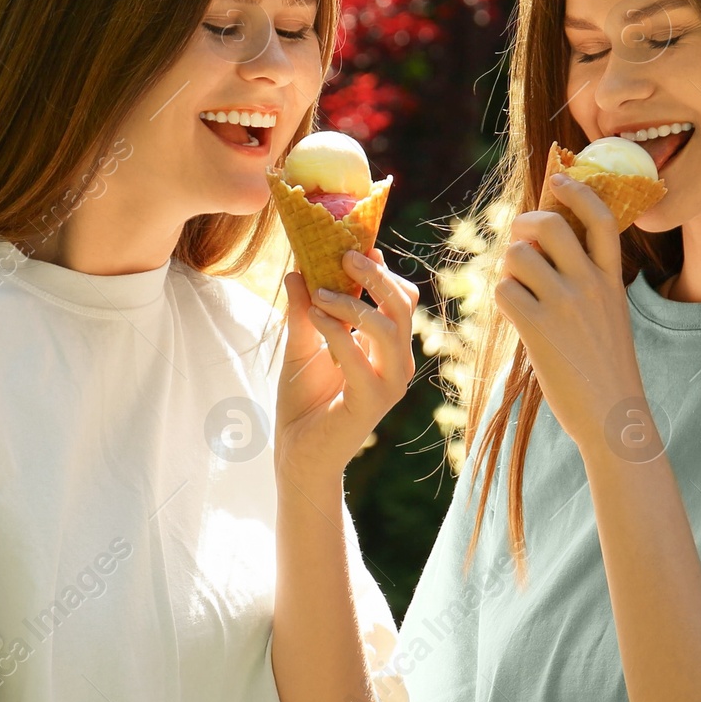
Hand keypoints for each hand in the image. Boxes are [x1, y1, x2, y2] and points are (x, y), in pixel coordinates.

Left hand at [276, 246, 418, 484]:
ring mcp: (389, 382)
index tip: (353, 247)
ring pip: (387, 326)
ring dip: (351, 302)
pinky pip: (358, 355)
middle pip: (403, 306)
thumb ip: (304, 312)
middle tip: (343, 255)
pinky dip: (336, 330)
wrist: (298, 455)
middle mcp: (397, 362)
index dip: (382, 270)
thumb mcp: (302, 346)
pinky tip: (314, 316)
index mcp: (387, 347)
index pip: (401, 300)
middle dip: (375, 275)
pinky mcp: (372, 401)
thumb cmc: (304, 403)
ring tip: (319, 291)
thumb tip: (297, 269)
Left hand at [494, 174, 646, 451]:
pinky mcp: (539, 329)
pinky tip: (512, 315)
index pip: (601, 217)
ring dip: (507, 266)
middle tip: (518, 242)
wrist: (613, 417)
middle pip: (548, 225)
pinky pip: (503, 290)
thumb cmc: (607, 370)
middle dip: (523, 226)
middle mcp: (591, 285)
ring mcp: (566, 305)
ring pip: (518, 255)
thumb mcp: (611, 316)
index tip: (559, 179)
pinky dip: (500, 298)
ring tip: (514, 287)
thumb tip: (546, 253)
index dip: (577, 190)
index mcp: (613, 280)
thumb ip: (589, 284)